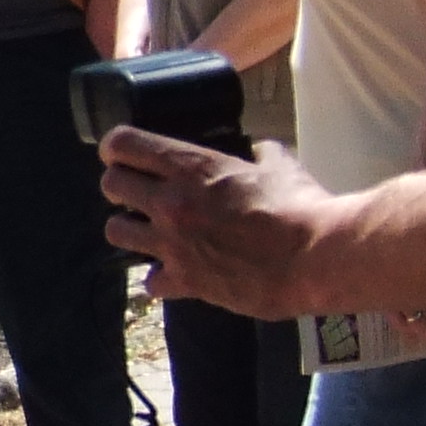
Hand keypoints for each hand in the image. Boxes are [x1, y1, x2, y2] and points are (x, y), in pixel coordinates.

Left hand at [99, 126, 342, 316]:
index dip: (117, 146)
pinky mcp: (184, 281)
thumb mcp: (280, 165)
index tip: (120, 152)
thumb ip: (261, 153)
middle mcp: (170, 202)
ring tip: (149, 231)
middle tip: (138, 191)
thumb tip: (259, 149)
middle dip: (120, 186)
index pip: (124, 144)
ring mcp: (172, 244)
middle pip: (110, 185)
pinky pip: (150, 281)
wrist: (315, 258)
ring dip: (130, 229)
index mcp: (191, 166)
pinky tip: (176, 273)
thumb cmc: (301, 207)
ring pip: (115, 232)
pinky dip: (160, 278)